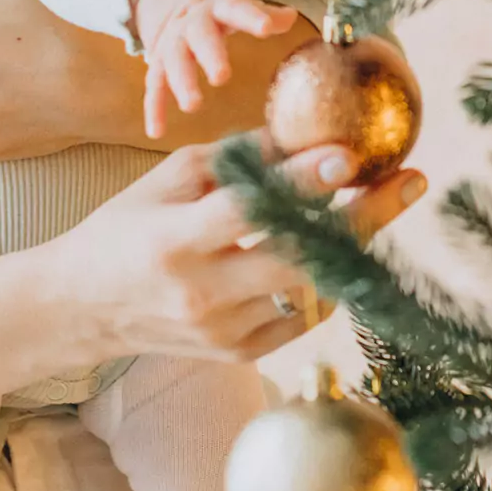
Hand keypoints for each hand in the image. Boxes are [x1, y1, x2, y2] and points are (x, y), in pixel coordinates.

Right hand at [47, 140, 427, 362]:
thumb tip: (296, 136)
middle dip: (362, 218)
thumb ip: (231, 159)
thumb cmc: (123, 229)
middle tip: (407, 182)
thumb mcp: (165, 179)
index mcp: (174, 238)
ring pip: (310, 286)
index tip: (347, 156)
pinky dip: (317, 279)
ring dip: (346, 244)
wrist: (83, 306)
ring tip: (376, 206)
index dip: (299, 183)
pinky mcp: (237, 354)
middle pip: (299, 256)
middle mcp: (201, 291)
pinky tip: (321, 249)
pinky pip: (300, 315)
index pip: (247, 209)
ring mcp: (223, 330)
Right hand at [133, 0, 296, 139]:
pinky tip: (156, 131)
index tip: (266, 28)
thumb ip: (266, 16)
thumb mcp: (242, 8)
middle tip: (222, 77)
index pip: (236, 9)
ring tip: (193, 106)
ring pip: (174, 61)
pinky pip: (154, 87)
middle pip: (200, 37)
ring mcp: (171, 44)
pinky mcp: (158, 65)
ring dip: (182, 83)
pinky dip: (154, 109)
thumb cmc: (221, 14)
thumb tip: (291, 16)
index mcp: (218, 8)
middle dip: (210, 56)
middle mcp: (191, 24)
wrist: (181, 5)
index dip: (251, 17)